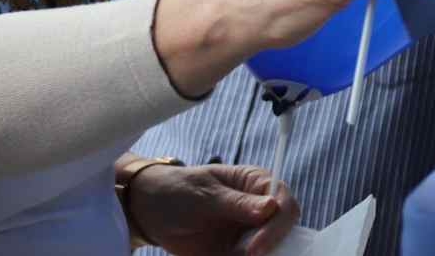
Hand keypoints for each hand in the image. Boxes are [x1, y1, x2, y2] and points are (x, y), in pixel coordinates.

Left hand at [124, 162, 298, 255]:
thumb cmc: (178, 190)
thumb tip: (272, 207)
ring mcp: (249, 235)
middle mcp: (259, 211)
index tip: (256, 246)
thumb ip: (237, 203)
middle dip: (270, 249)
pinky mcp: (235, 255)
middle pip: (283, 234)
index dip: (277, 226)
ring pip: (268, 253)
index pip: (284, 205)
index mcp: (258, 185)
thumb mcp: (204, 194)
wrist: (150, 211)